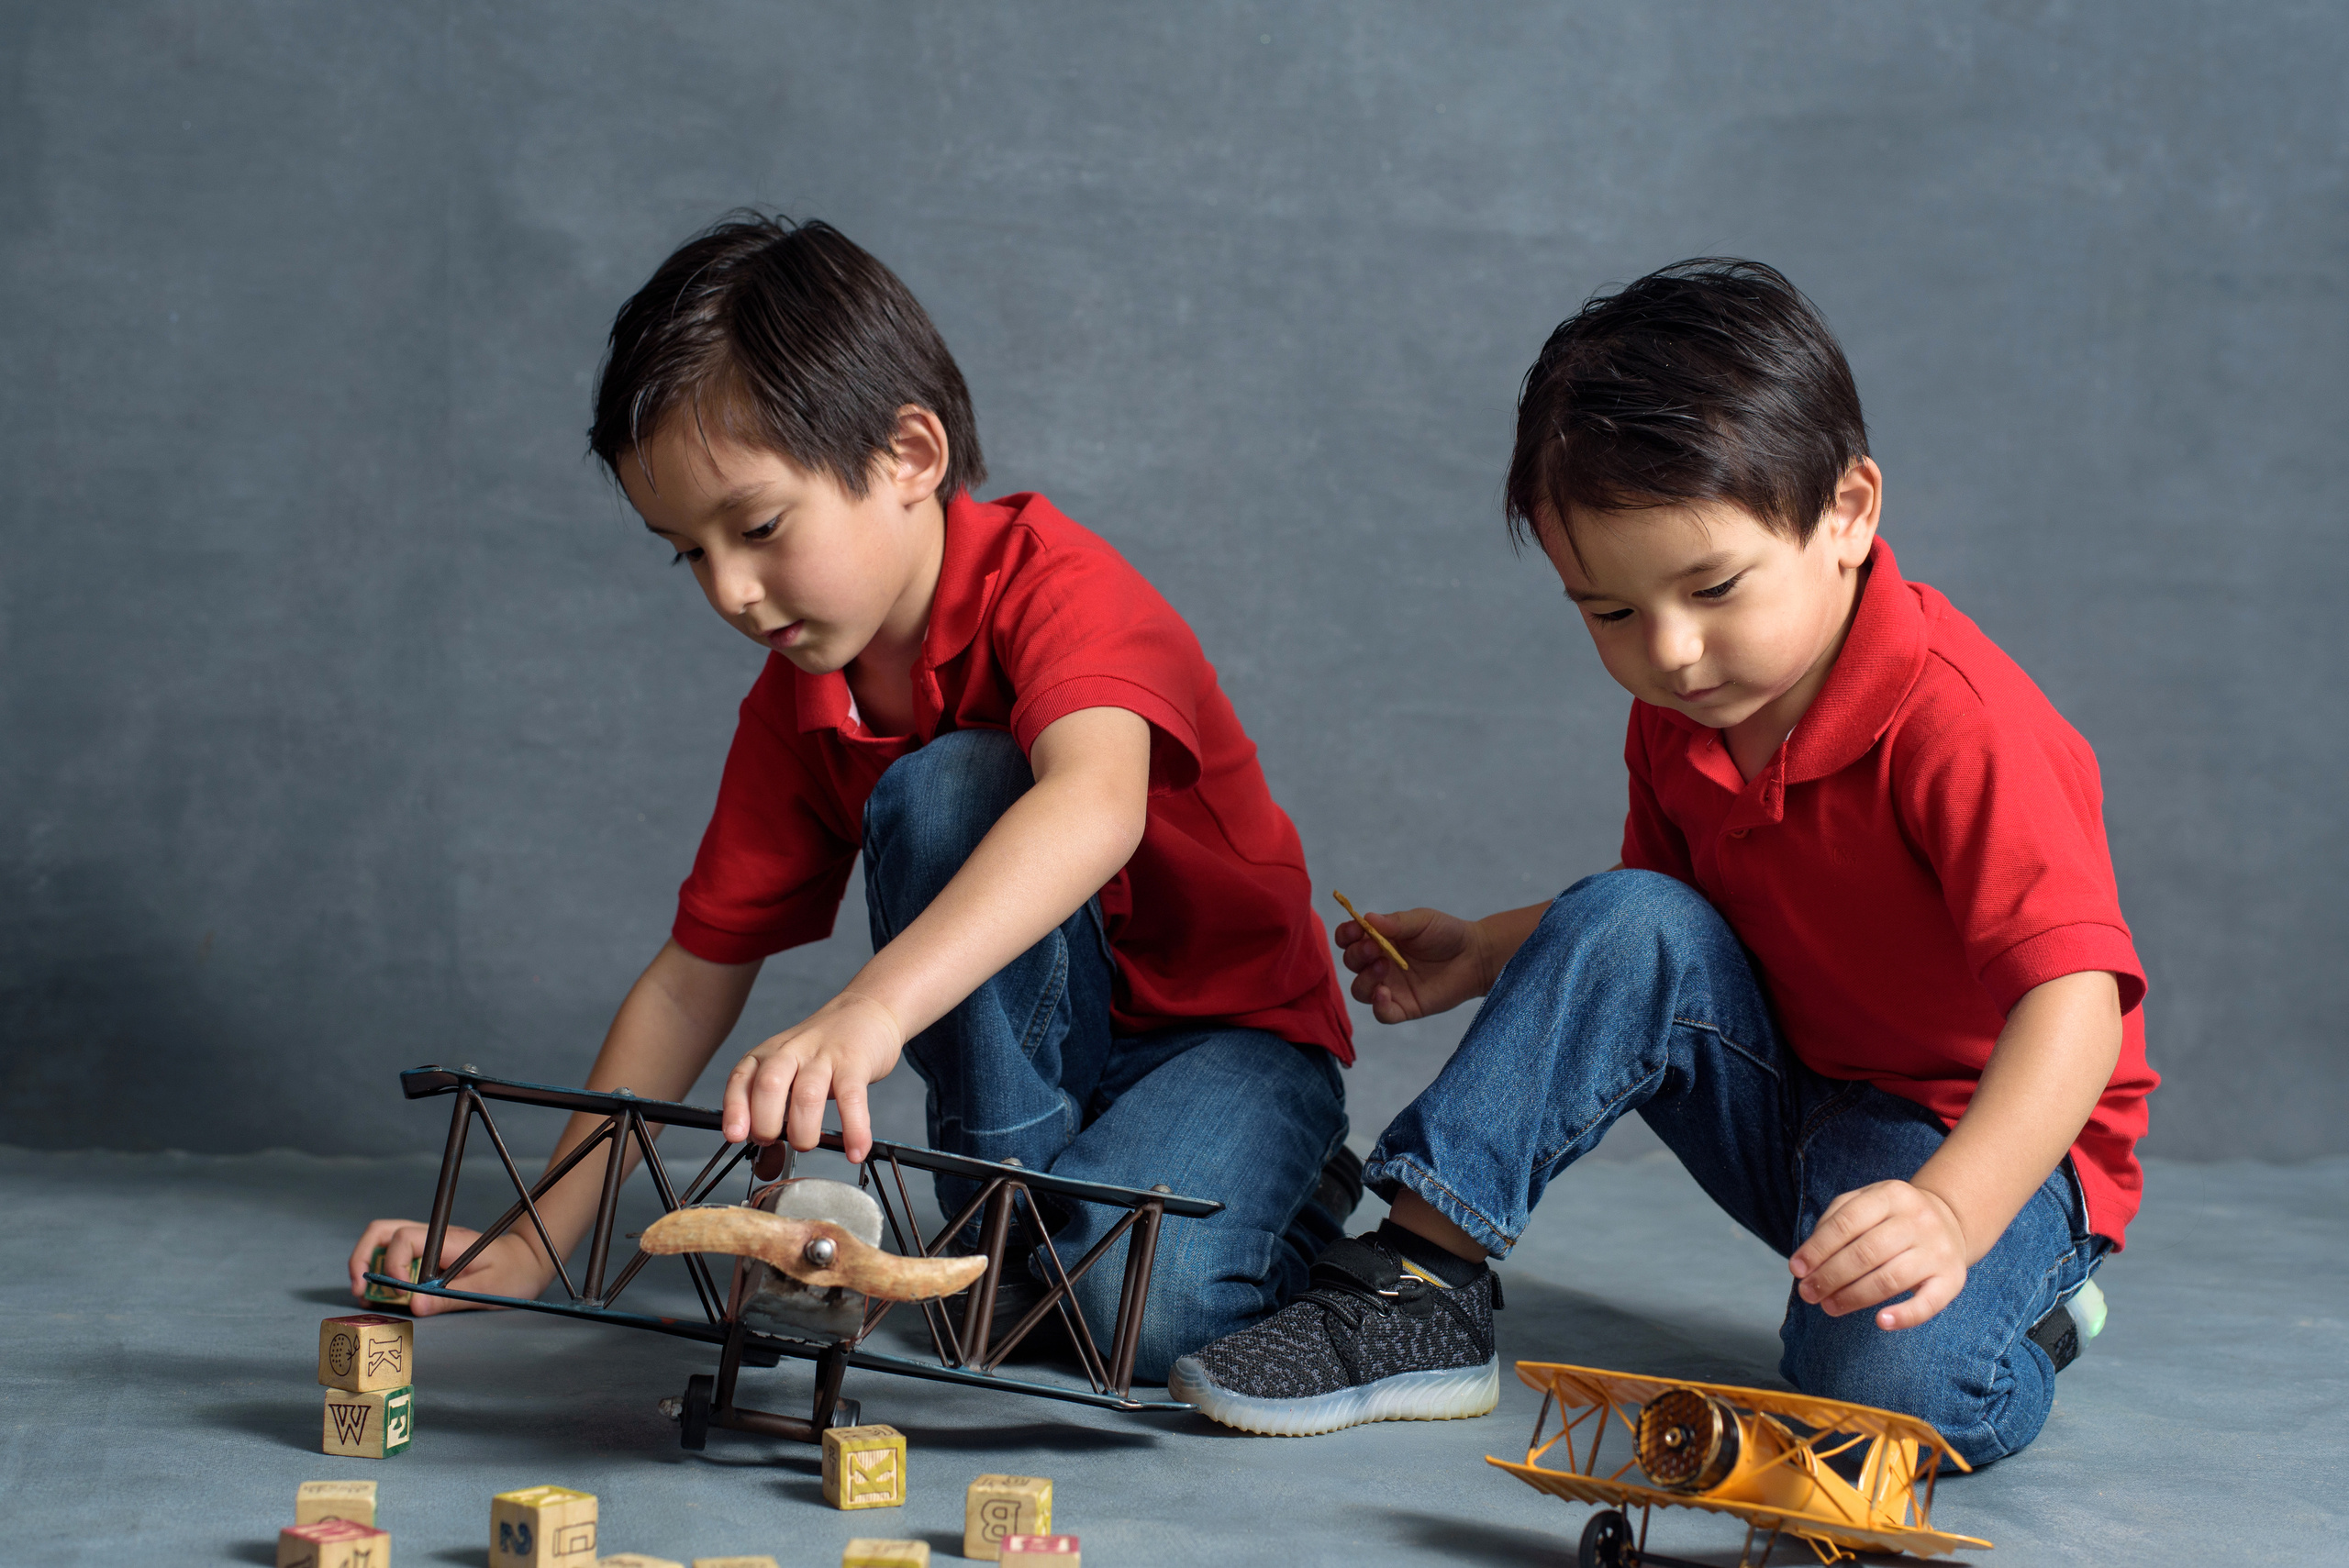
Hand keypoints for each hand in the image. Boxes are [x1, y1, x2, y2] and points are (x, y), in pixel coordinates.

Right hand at [346, 1219, 547, 1315]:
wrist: (530, 1262)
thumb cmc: (513, 1274)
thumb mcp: (486, 1291)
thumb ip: (450, 1298)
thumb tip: (414, 1306)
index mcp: (447, 1241)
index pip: (404, 1237)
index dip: (393, 1264)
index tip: (402, 1293)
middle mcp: (432, 1238)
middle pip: (382, 1231)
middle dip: (361, 1257)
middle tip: (359, 1289)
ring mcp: (428, 1245)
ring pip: (384, 1241)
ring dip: (367, 1265)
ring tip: (365, 1296)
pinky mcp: (428, 1257)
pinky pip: (395, 1257)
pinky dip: (381, 1273)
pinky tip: (383, 1295)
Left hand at [722, 990, 904, 1160]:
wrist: (867, 1010)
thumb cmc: (824, 1051)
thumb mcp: (792, 1073)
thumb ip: (777, 1115)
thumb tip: (767, 1168)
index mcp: (768, 1054)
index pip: (741, 1080)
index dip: (735, 1110)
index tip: (735, 1136)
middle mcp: (791, 1052)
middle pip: (769, 1086)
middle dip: (766, 1123)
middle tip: (774, 1141)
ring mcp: (824, 1055)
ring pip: (806, 1094)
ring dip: (803, 1129)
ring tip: (807, 1143)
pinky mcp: (855, 1062)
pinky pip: (851, 1098)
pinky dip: (854, 1129)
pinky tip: (856, 1150)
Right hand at [1335, 905, 1490, 1022]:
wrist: (1475, 956)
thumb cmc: (1447, 934)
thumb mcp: (1421, 921)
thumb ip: (1395, 922)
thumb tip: (1366, 918)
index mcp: (1379, 939)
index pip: (1349, 939)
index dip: (1346, 935)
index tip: (1354, 930)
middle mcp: (1380, 963)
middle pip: (1351, 963)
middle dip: (1358, 955)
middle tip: (1375, 948)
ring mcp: (1391, 987)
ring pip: (1360, 990)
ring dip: (1365, 979)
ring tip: (1385, 967)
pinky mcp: (1404, 1007)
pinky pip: (1382, 1013)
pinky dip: (1378, 1006)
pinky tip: (1385, 993)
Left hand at [1788, 1180, 1969, 1329]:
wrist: (1950, 1220)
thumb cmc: (1893, 1217)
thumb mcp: (1866, 1203)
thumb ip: (1835, 1222)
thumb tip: (1806, 1260)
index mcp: (1891, 1195)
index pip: (1847, 1222)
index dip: (1818, 1248)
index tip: (1796, 1269)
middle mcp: (1918, 1220)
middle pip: (1866, 1252)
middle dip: (1830, 1276)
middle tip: (1808, 1294)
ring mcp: (1938, 1250)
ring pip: (1890, 1278)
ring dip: (1854, 1297)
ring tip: (1829, 1307)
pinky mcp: (1952, 1278)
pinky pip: (1929, 1303)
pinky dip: (1905, 1315)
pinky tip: (1881, 1322)